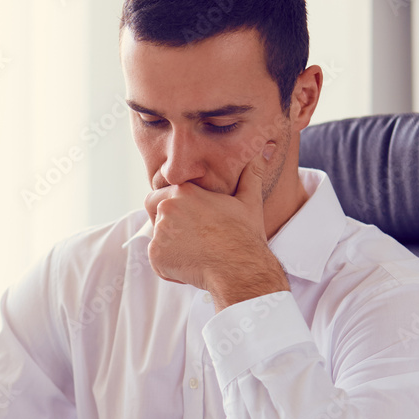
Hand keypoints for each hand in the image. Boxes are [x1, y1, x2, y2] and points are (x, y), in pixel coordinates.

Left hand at [144, 141, 288, 309]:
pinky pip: (157, 260)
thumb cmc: (245, 235)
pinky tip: (192, 266)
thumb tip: (265, 149)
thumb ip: (251, 174)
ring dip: (170, 246)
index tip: (187, 219)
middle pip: (153, 213)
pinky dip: (170, 266)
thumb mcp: (249, 200)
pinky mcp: (156, 256)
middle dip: (164, 223)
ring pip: (157, 238)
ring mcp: (159, 232)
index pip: (160, 195)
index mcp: (183, 191)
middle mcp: (167, 208)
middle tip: (187, 236)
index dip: (171, 207)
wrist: (240, 268)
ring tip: (196, 253)